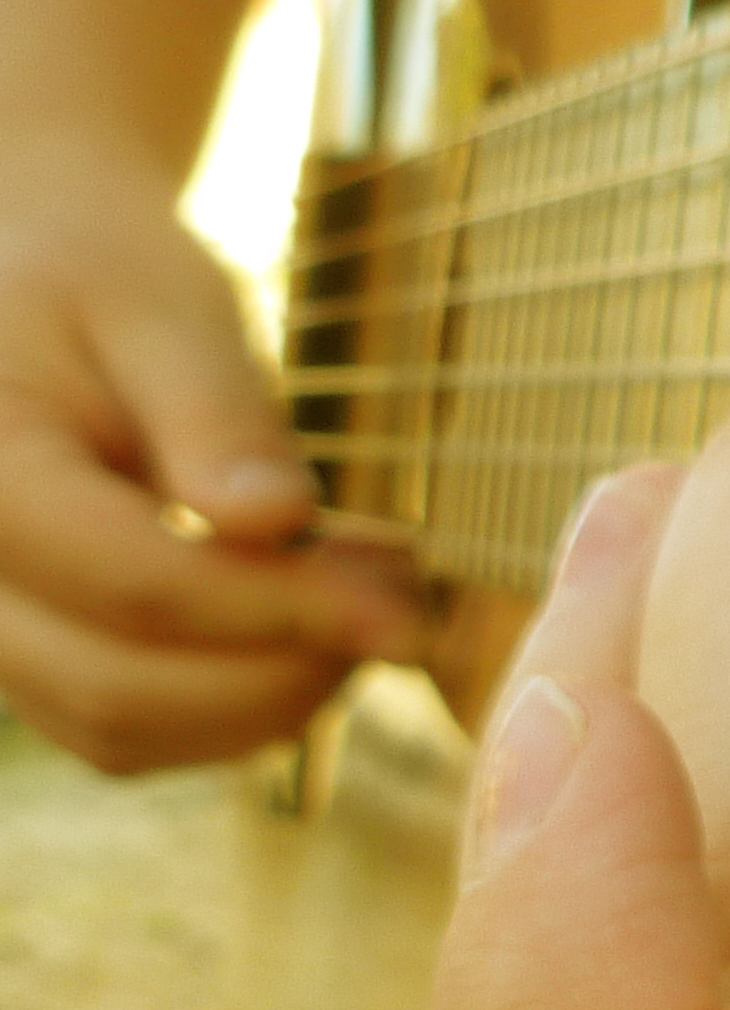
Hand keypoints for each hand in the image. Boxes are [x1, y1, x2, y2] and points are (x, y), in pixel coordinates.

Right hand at [0, 140, 426, 767]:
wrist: (23, 282)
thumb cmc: (97, 277)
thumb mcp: (164, 307)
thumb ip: (216, 415)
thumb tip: (274, 522)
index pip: (137, 584)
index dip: (286, 612)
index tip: (411, 614)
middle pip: (118, 691)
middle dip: (282, 674)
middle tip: (405, 613)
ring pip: (121, 732)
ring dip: (265, 703)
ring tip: (366, 611)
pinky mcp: (23, 656)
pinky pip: (124, 728)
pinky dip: (230, 706)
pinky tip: (309, 632)